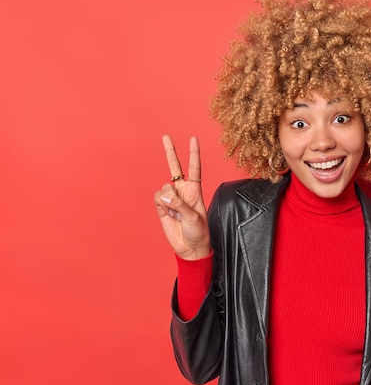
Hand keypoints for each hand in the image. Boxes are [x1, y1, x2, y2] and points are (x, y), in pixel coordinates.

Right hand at [154, 135, 210, 259]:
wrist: (190, 247)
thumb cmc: (198, 232)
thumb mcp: (194, 217)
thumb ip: (179, 205)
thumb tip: (164, 195)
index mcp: (195, 190)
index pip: (194, 168)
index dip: (194, 153)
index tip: (193, 138)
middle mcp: (183, 191)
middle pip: (175, 167)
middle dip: (170, 151)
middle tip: (165, 136)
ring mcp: (172, 198)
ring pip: (164, 187)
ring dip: (169, 198)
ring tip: (176, 213)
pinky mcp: (162, 207)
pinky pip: (157, 197)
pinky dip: (161, 203)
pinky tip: (167, 212)